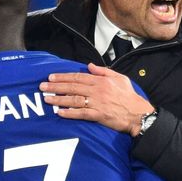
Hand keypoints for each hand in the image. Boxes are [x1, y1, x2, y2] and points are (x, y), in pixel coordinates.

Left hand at [40, 63, 154, 135]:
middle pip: (73, 87)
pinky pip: (81, 114)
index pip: (78, 77)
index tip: (51, 76)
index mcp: (101, 81)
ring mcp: (97, 103)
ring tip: (47, 99)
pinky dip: (69, 113)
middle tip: (43, 86)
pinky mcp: (98, 115)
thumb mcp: (119, 78)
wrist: (138, 114)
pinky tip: (59, 112)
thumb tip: (90, 65)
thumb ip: (103, 71)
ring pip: (74, 99)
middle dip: (56, 86)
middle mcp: (97, 90)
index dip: (63, 77)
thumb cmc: (130, 97)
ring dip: (59, 99)